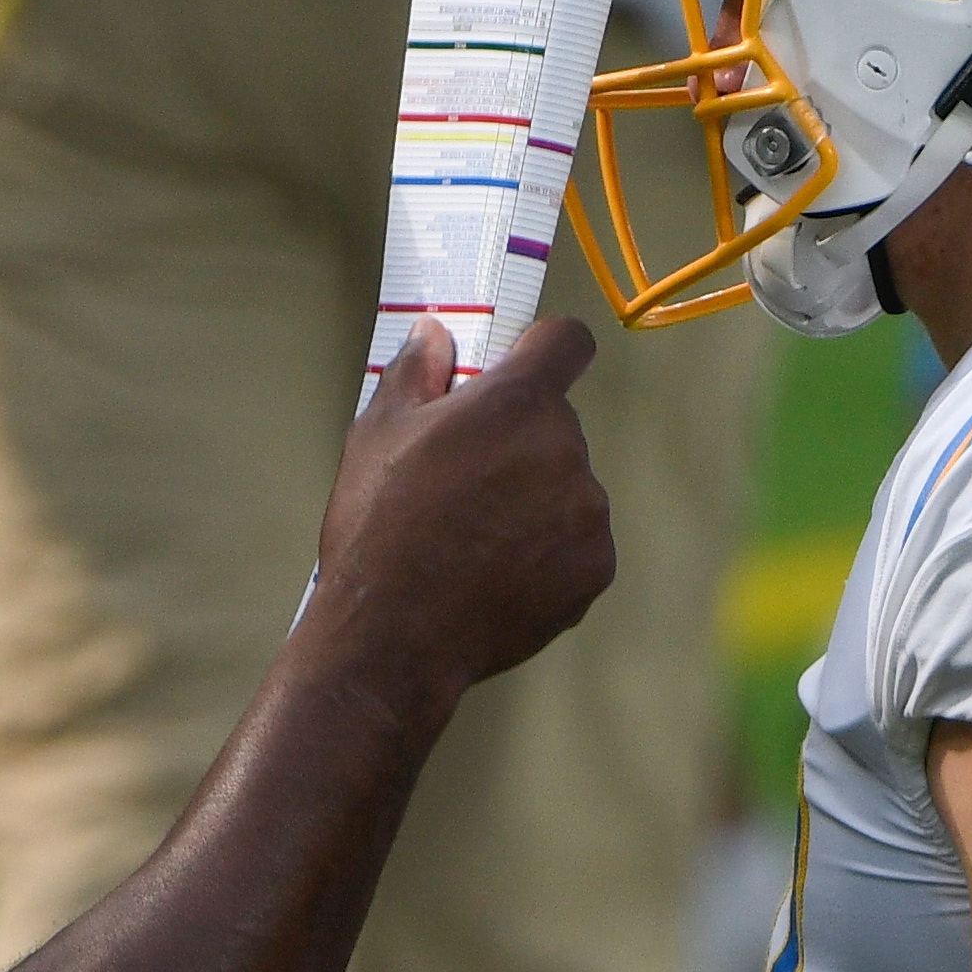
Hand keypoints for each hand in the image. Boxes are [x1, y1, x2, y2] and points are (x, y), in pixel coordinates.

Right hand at [306, 314, 614, 711]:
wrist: (394, 635)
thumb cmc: (379, 529)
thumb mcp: (377, 434)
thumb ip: (416, 373)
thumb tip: (435, 336)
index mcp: (518, 402)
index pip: (566, 343)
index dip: (543, 352)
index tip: (521, 371)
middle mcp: (567, 450)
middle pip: (557, 427)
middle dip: (520, 445)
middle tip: (465, 486)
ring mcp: (588, 514)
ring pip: (569, 490)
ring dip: (536, 504)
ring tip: (477, 544)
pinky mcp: (594, 569)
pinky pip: (578, 547)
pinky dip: (548, 557)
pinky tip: (498, 577)